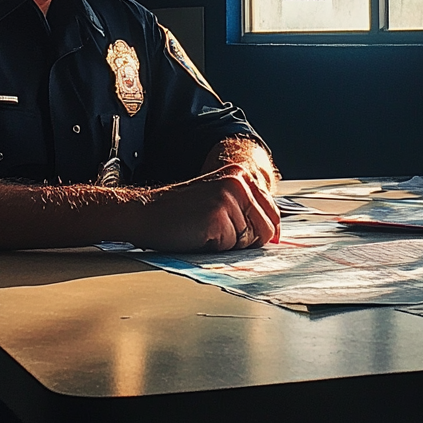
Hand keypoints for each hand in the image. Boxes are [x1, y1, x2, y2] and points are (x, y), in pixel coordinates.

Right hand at [136, 164, 280, 252]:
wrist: (148, 214)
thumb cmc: (182, 213)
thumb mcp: (220, 201)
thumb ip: (247, 209)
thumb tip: (274, 234)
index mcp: (240, 175)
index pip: (272, 212)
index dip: (266, 232)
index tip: (254, 239)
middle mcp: (238, 182)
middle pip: (266, 228)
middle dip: (247, 240)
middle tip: (220, 234)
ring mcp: (229, 198)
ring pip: (249, 240)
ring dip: (230, 244)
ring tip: (207, 231)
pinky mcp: (218, 216)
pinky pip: (232, 246)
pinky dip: (217, 248)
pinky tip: (200, 234)